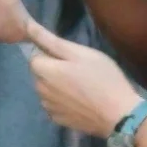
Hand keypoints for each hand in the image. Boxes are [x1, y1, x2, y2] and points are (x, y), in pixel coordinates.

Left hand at [25, 22, 140, 136]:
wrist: (119, 115)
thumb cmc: (101, 78)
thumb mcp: (79, 53)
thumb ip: (50, 40)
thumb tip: (27, 26)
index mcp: (44, 72)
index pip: (34, 57)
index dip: (50, 54)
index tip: (70, 57)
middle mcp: (40, 91)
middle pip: (40, 74)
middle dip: (53, 70)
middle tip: (79, 70)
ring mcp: (49, 108)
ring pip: (47, 90)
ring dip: (56, 86)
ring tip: (81, 86)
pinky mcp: (59, 120)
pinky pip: (55, 105)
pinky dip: (63, 101)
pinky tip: (80, 101)